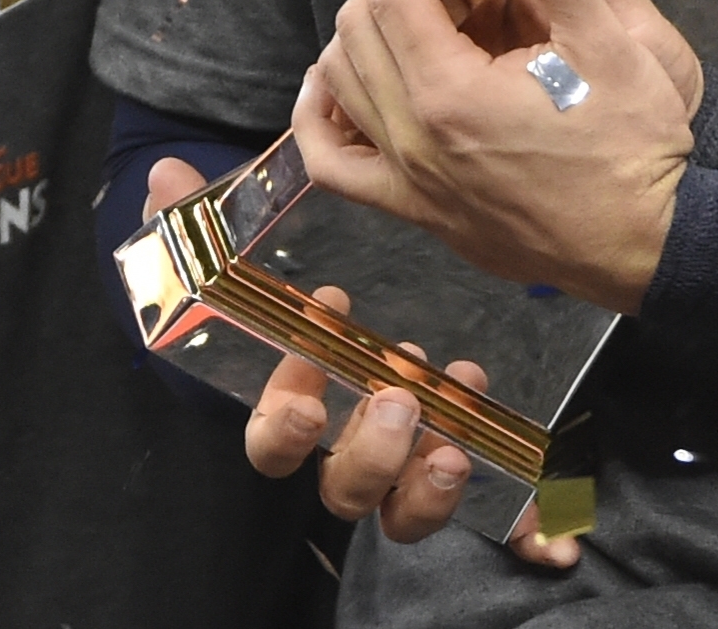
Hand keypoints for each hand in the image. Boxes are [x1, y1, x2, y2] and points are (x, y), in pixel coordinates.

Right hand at [138, 161, 578, 571]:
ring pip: (404, 513)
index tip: (310, 362)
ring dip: (427, 490)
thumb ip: (203, 222)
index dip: (286, 415)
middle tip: (395, 396)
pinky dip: (525, 535)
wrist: (363, 305)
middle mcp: (349, 446)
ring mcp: (407, 464)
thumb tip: (162, 173)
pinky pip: (494, 518)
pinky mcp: (466, 466)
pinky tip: (555, 544)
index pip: (275, 438)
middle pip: (343, 488)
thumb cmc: (308, 295)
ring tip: (455, 443)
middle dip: (368, 453)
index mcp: (298, 406)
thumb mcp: (260, 254)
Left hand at [297, 0, 699, 310]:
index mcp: (452, 95)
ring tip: (429, 17)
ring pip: (337, 82)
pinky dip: (322, 116)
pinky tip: (338, 87)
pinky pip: (332, 163)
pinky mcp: (414, 210)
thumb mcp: (614, 47)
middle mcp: (411, 139)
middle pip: (358, 27)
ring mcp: (405, 181)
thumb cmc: (631, 148)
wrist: (643, 245)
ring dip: (370, 31)